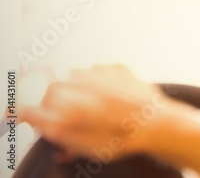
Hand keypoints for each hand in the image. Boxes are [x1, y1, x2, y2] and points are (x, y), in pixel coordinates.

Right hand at [21, 64, 175, 163]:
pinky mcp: (115, 66)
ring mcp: (97, 72)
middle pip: (54, 92)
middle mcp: (77, 84)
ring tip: (100, 110)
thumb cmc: (121, 138)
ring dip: (82, 91)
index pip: (31, 108)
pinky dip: (102, 84)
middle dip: (61, 104)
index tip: (41, 121)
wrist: (156, 123)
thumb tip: (43, 124)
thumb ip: (57, 133)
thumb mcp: (82, 144)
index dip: (36, 116)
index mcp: (64, 107)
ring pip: (77, 80)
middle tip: (77, 119)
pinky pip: (99, 74)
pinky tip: (114, 99)